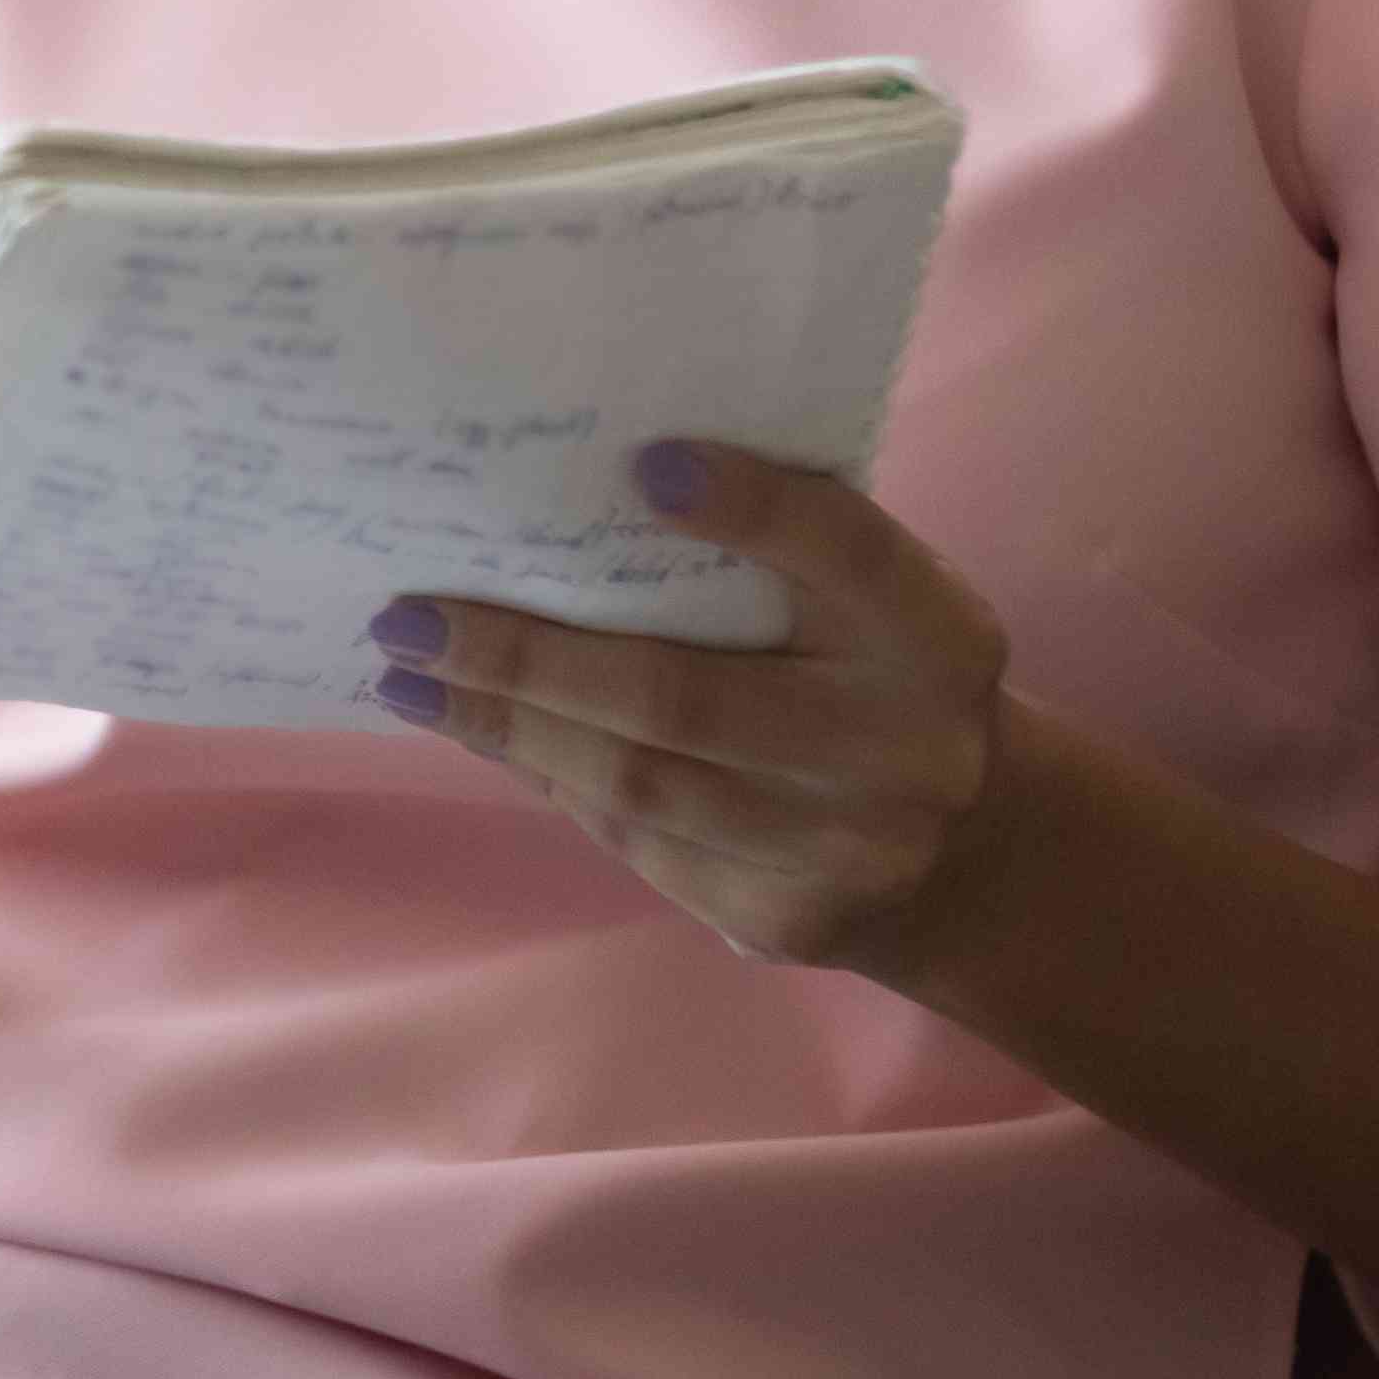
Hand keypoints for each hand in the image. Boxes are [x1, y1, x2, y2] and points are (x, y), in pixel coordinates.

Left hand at [371, 441, 1026, 976]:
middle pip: (686, 697)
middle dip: (529, 657)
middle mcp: (901, 746)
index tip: (646, 459)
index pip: (846, 550)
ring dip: (509, 726)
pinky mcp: (785, 919)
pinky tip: (489, 732)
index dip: (753, 507)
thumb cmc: (882, 673)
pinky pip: (639, 844)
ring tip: (412, 678)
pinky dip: (552, 778)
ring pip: (640, 786)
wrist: (968, 849)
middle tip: (410, 617)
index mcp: (935, 632)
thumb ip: (785, 545)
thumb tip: (594, 488)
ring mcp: (842, 848)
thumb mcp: (876, 599)